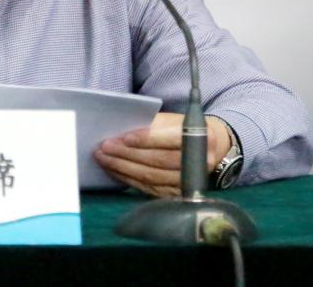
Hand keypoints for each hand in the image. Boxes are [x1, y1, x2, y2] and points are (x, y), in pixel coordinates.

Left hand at [93, 113, 231, 197]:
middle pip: (158, 161)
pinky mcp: (177, 193)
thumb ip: (153, 123)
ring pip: (152, 177)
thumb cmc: (183, 129)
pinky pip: (149, 188)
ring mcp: (188, 181)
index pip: (171, 139)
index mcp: (201, 137)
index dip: (148, 139)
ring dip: (123, 168)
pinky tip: (114, 170)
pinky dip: (128, 179)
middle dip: (128, 154)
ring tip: (103, 158)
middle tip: (105, 147)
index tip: (125, 137)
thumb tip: (121, 128)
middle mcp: (199, 162)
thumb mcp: (173, 119)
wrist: (208, 147)